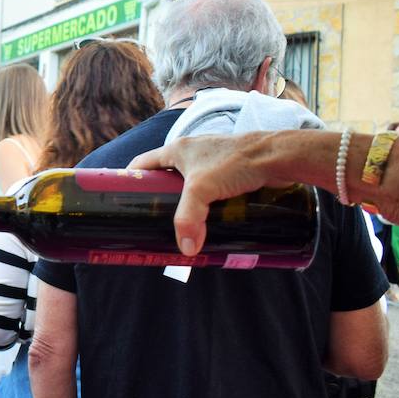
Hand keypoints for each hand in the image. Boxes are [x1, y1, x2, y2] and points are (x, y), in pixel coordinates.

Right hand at [128, 134, 289, 255]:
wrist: (276, 156)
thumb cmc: (236, 162)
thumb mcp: (202, 190)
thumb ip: (189, 219)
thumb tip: (186, 249)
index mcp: (177, 149)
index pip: (142, 163)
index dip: (129, 179)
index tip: (122, 199)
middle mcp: (192, 152)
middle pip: (164, 176)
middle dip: (157, 197)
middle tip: (152, 219)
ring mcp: (211, 161)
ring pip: (188, 183)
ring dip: (183, 201)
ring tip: (179, 223)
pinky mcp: (229, 171)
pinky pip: (209, 188)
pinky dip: (205, 202)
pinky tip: (207, 217)